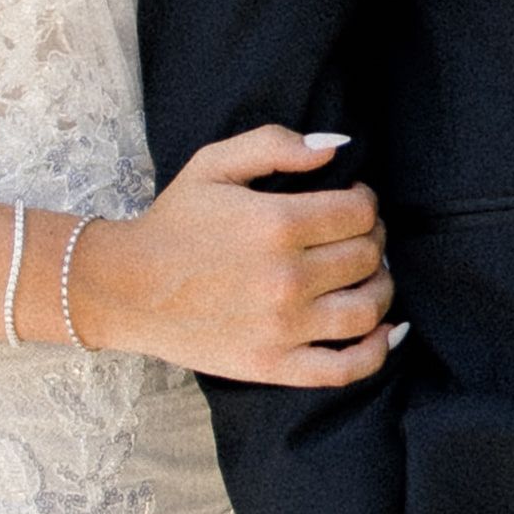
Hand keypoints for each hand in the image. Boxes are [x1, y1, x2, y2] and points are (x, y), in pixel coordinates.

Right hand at [86, 124, 395, 389]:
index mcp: (277, 224)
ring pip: (368, 308)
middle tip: (356, 236)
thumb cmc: (174, 223)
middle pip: (368, 257)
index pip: (359, 213)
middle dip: (373, 239)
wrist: (127, 288)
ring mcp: (283, 327)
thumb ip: (276, 145)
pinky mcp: (275, 365)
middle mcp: (287, 277)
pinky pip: (345, 368)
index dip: (366, 202)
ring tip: (368, 276)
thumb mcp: (214, 164)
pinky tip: (387, 331)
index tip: (353, 202)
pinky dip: (377, 351)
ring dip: (382, 287)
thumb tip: (337, 148)